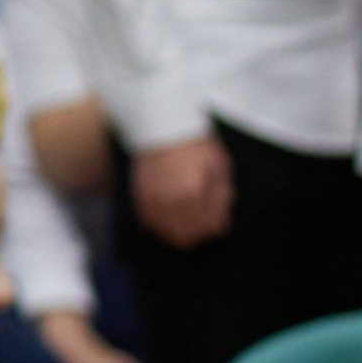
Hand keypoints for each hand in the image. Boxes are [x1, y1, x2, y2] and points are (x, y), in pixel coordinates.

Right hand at [131, 131, 232, 246]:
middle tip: (202, 217)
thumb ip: (222, 198)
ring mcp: (152, 201)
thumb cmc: (194, 144)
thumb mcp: (219, 166)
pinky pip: (150, 223)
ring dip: (178, 229)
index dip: (216, 224)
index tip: (217, 215)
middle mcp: (170, 202)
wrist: (161, 125)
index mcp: (193, 194)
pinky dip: (160, 222)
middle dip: (198, 231)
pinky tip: (168, 210)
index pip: (209, 228)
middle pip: (185, 238)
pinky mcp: (140, 196)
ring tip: (185, 214)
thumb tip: (221, 224)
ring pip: (166, 234)